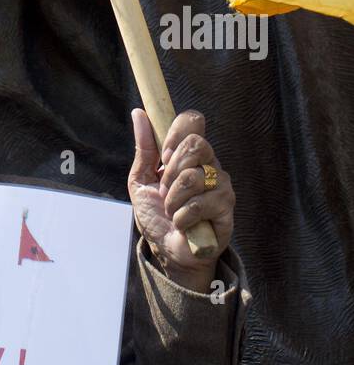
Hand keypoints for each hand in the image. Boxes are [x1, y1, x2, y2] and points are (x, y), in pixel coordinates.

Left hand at [128, 109, 234, 291]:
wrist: (168, 251)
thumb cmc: (157, 215)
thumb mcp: (141, 180)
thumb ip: (144, 148)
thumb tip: (139, 113)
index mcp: (189, 153)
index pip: (193, 121)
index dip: (176, 133)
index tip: (163, 155)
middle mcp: (209, 163)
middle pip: (196, 144)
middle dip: (171, 171)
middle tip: (165, 191)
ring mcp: (221, 184)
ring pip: (194, 176)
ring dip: (173, 199)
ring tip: (173, 210)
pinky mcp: (226, 207)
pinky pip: (200, 203)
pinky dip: (182, 216)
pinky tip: (183, 224)